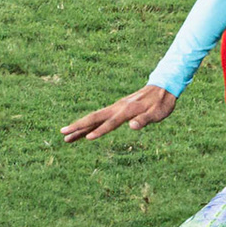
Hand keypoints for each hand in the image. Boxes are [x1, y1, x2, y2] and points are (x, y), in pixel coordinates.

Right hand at [60, 84, 175, 142]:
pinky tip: (83, 131)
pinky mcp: (116, 109)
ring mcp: (115, 108)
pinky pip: (99, 117)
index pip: (111, 123)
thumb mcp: (158, 113)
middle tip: (63, 134)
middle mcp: (117, 108)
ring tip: (66, 136)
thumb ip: (145, 120)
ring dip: (80, 126)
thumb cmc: (162, 103)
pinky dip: (89, 124)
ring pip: (94, 118)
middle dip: (78, 126)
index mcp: (127, 110)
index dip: (100, 131)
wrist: (162, 88)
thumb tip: (132, 127)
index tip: (87, 139)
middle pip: (94, 118)